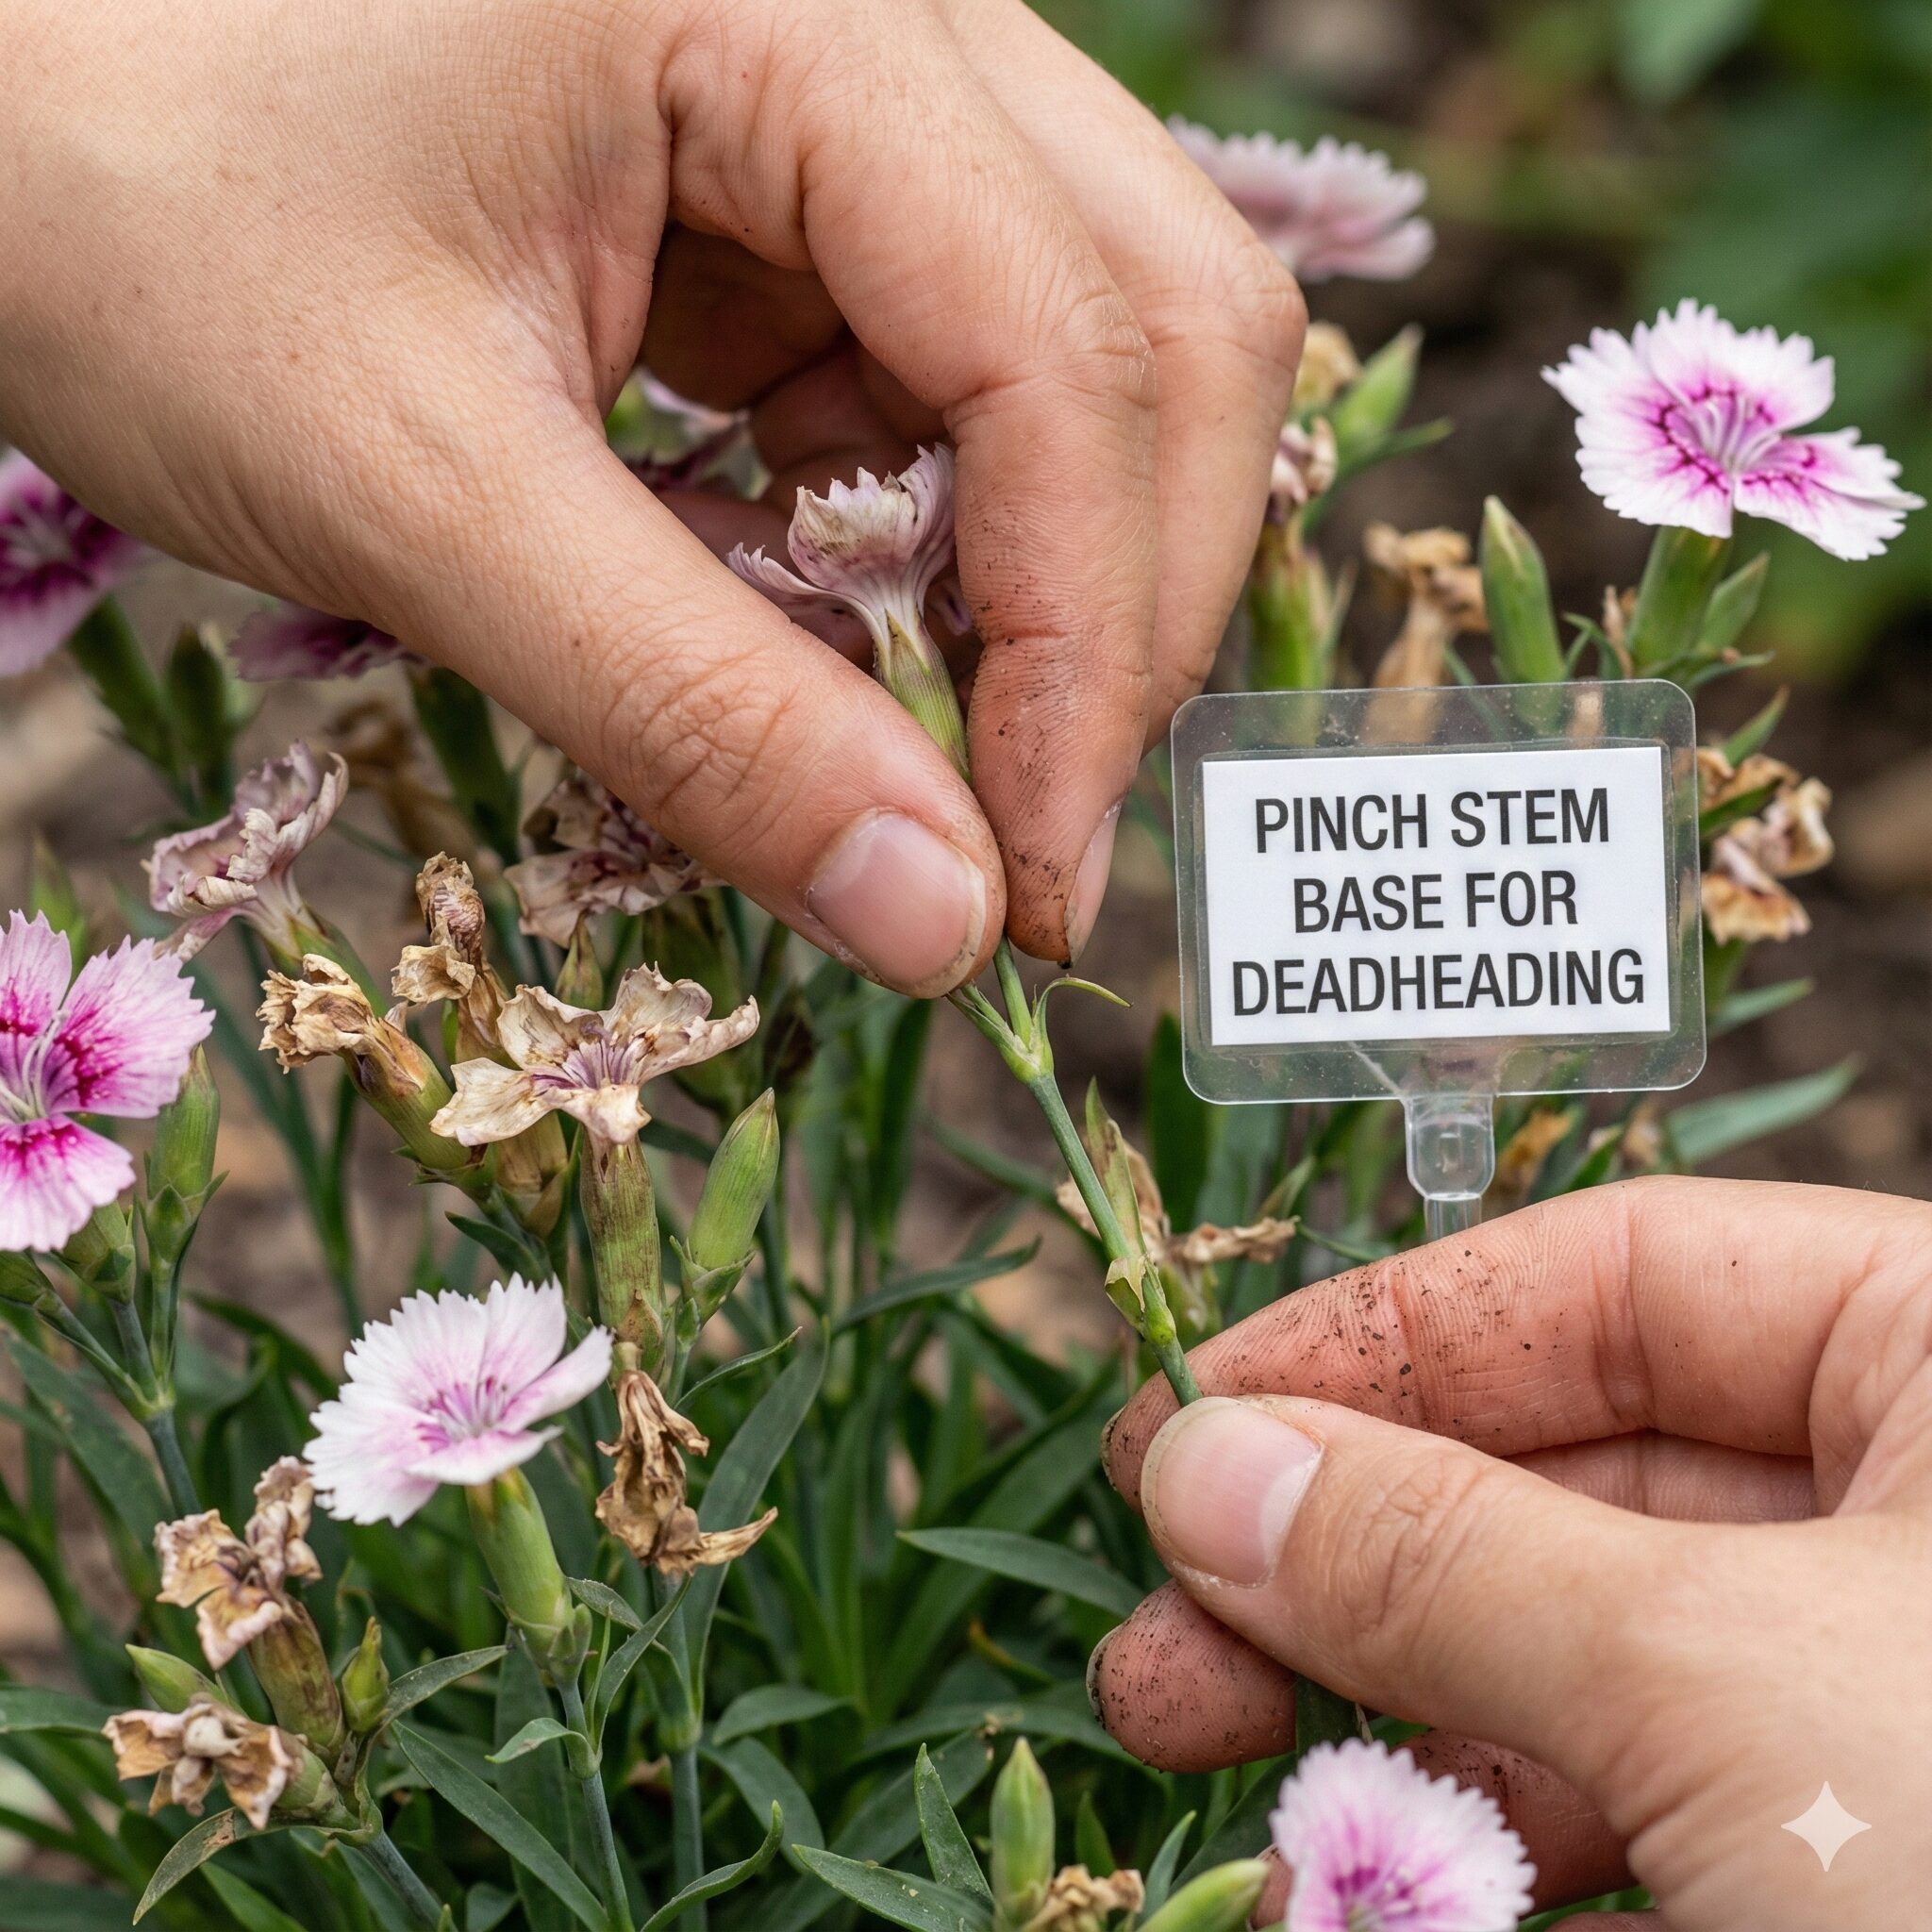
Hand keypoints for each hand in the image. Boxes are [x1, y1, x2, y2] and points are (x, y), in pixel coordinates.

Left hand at [0, 0, 1301, 990]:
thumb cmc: (136, 220)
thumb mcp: (420, 490)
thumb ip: (697, 711)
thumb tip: (942, 926)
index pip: (1064, 345)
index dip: (1084, 646)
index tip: (1027, 890)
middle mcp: (879, 6)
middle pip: (1160, 321)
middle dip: (1115, 613)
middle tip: (1018, 838)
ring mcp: (858, 82)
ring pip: (1094, 350)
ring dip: (1036, 582)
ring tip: (903, 739)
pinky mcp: (808, 175)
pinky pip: (961, 372)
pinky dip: (929, 535)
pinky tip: (821, 617)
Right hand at [1094, 1177, 1931, 1929]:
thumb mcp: (1723, 1684)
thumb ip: (1444, 1555)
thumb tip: (1206, 1460)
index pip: (1619, 1280)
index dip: (1386, 1338)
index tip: (1199, 1422)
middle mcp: (1921, 1514)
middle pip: (1563, 1468)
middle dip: (1344, 1542)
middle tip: (1154, 1616)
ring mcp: (1879, 1696)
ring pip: (1572, 1645)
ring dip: (1371, 1694)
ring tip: (1183, 1741)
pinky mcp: (1835, 1853)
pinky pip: (1623, 1794)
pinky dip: (1473, 1824)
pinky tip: (1338, 1862)